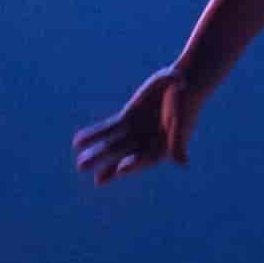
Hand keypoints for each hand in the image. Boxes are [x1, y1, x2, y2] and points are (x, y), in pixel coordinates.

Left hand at [72, 66, 206, 184]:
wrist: (180, 83)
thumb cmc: (185, 103)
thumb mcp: (181, 121)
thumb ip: (178, 142)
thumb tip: (182, 164)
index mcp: (162, 149)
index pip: (145, 161)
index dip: (134, 165)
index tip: (121, 170)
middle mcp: (146, 145)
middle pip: (124, 158)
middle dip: (109, 167)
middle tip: (97, 179)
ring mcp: (134, 133)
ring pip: (112, 146)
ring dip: (97, 154)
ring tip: (81, 165)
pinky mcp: (126, 119)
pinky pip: (107, 129)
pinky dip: (94, 135)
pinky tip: (78, 142)